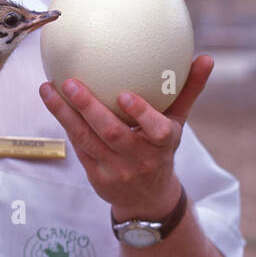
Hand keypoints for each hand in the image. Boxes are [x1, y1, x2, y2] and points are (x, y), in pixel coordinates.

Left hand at [38, 55, 213, 219]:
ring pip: (86, 140)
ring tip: (48, 88)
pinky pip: (79, 147)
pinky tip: (52, 101)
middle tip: (70, 82)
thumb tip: (207, 58)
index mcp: (163, 145)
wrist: (147, 198)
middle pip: (112, 133)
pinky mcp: (96, 176)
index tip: (125, 95)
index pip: (157, 131)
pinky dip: (65, 124)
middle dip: (89, 108)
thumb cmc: (161, 149)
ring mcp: (116, 170)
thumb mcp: (177, 124)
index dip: (141, 114)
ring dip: (64, 114)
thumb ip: (188, 91)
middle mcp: (140, 159)